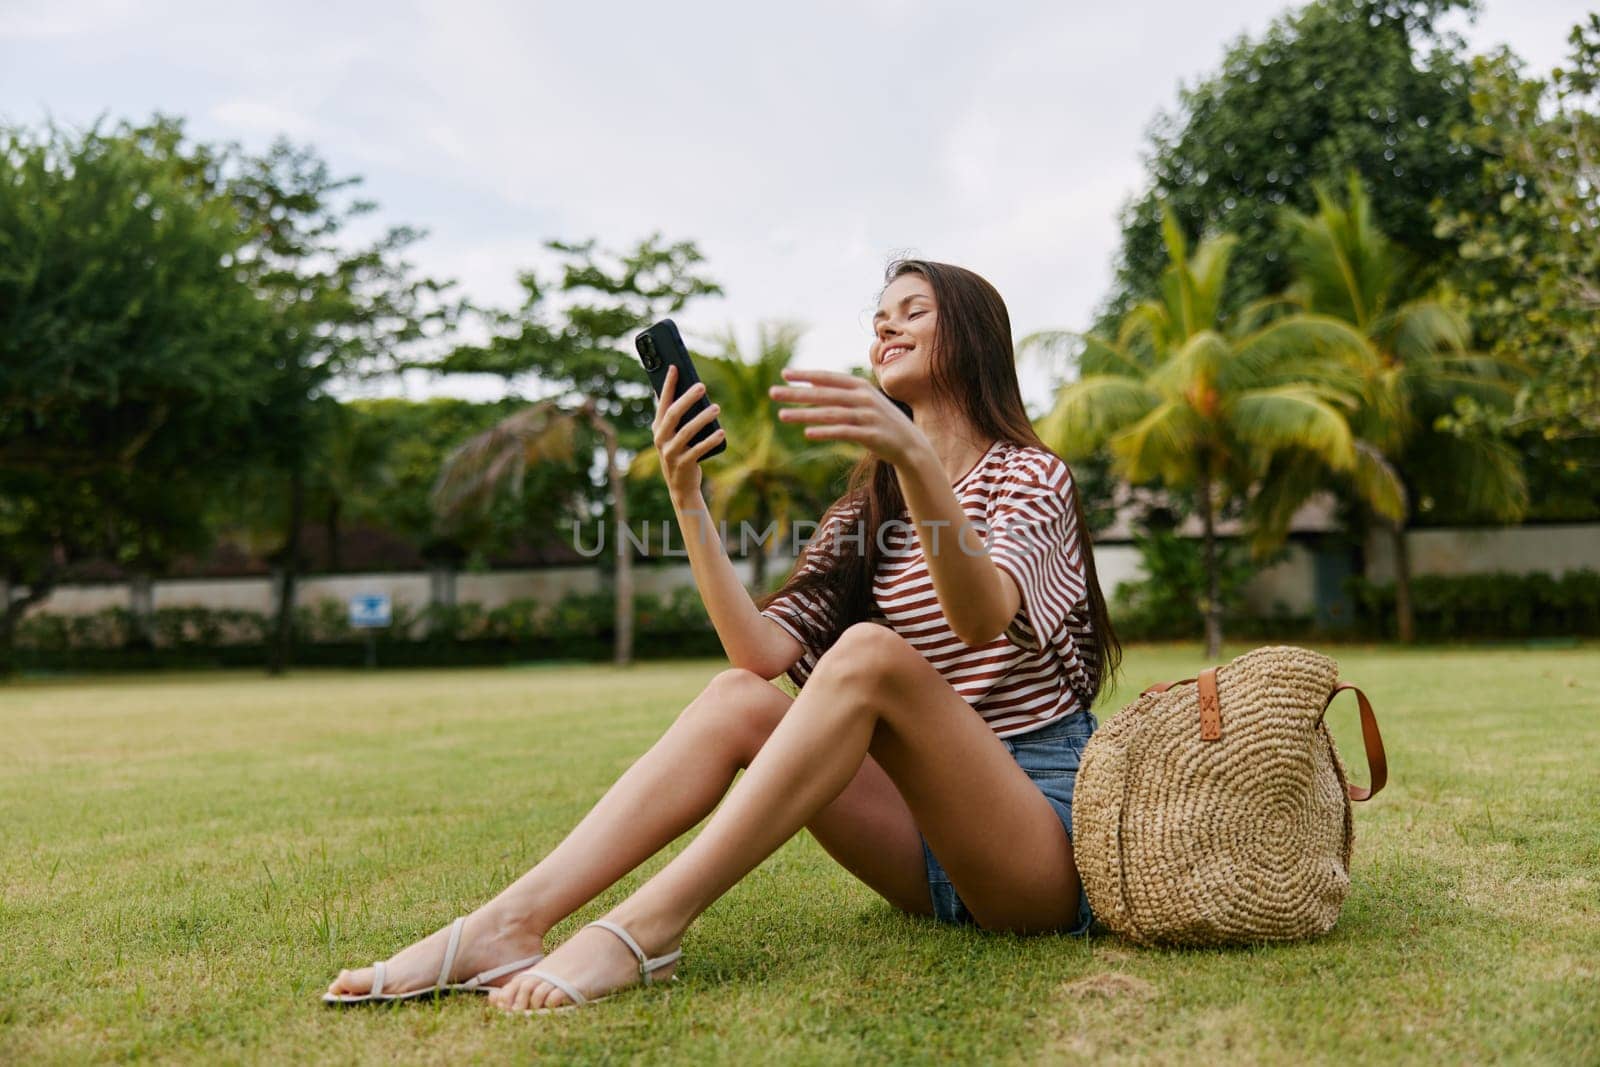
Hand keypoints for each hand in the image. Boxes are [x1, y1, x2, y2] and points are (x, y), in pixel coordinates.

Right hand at [652, 364, 724, 501]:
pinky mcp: (683, 465)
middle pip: (673, 414)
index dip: (668, 385)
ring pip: (686, 431)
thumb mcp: (674, 435)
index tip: (675, 367)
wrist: (681, 486)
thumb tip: (687, 389)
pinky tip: (721, 431)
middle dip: (687, 398)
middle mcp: (661, 439)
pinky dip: (710, 440)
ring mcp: (670, 453)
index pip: (662, 402)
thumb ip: (677, 416)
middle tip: (702, 386)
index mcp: (658, 428)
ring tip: (716, 407)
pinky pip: (697, 450)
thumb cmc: (681, 454)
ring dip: (702, 418)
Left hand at [769, 368, 930, 470]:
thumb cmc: (880, 421)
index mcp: (860, 386)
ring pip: (830, 413)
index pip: (828, 377)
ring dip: (805, 414)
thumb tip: (810, 385)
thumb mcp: (863, 401)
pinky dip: (826, 432)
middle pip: (824, 394)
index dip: (806, 375)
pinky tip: (808, 433)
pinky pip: (844, 432)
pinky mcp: (870, 435)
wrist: (910, 444)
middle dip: (797, 393)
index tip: (784, 374)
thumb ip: (840, 393)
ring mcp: (868, 416)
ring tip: (782, 415)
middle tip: (773, 393)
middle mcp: (863, 398)